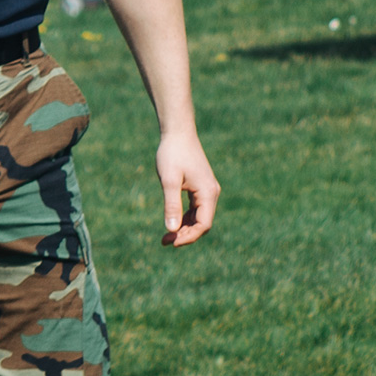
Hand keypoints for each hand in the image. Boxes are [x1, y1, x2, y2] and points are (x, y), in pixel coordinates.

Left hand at [157, 128, 219, 247]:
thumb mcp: (168, 181)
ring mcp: (207, 190)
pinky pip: (195, 209)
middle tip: (164, 241)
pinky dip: (185, 218)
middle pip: (202, 223)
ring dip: (184, 228)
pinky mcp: (200, 187)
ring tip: (165, 237)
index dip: (188, 237)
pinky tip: (172, 223)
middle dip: (185, 235)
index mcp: (208, 193)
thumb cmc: (172, 154)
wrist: (177, 133)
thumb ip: (171, 205)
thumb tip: (172, 229)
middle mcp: (211, 193)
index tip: (170, 242)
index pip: (203, 224)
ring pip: (199, 217)